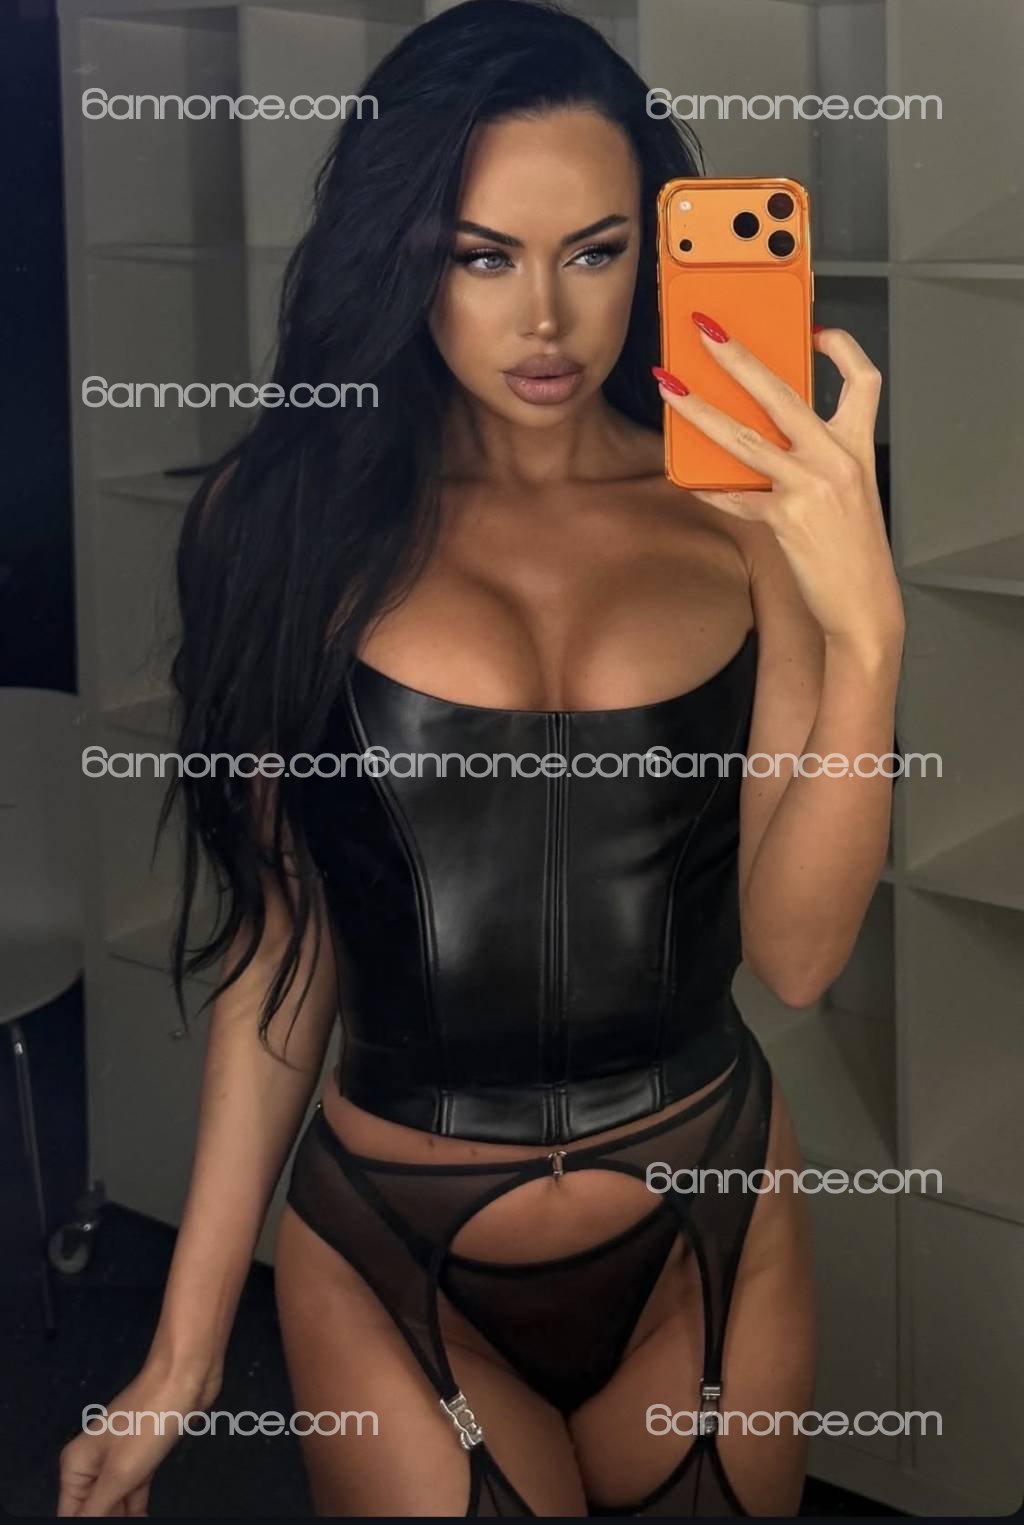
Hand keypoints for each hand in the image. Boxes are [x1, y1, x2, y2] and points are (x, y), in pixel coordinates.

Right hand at [57, 1361, 220, 1516]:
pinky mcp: (146, 1457)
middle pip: (92, 1509)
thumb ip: (95, 1510)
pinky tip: (143, 1521)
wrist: (184, 1378)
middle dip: (107, 1521)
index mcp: (77, 1465)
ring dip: (122, 1518)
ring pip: (114, 1503)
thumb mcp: (118, 1474)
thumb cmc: (147, 1424)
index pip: (70, 1514)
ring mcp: (121, 1459)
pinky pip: (134, 1493)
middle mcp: (93, 1463)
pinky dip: (136, 1510)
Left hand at [654, 317, 904, 654]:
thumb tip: (768, 434)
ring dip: (699, 410)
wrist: (864, 606)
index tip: (814, 331)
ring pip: (743, 437)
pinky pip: (734, 495)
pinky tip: (686, 477)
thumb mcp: (850, 493)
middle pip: (782, 392)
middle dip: (738, 357)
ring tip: (669, 389)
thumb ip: (818, 458)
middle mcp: (837, 458)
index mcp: (858, 446)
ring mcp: (810, 486)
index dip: (842, 349)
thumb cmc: (854, 552)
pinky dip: (709, 487)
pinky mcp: (785, 518)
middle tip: (706, 332)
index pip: (864, 380)